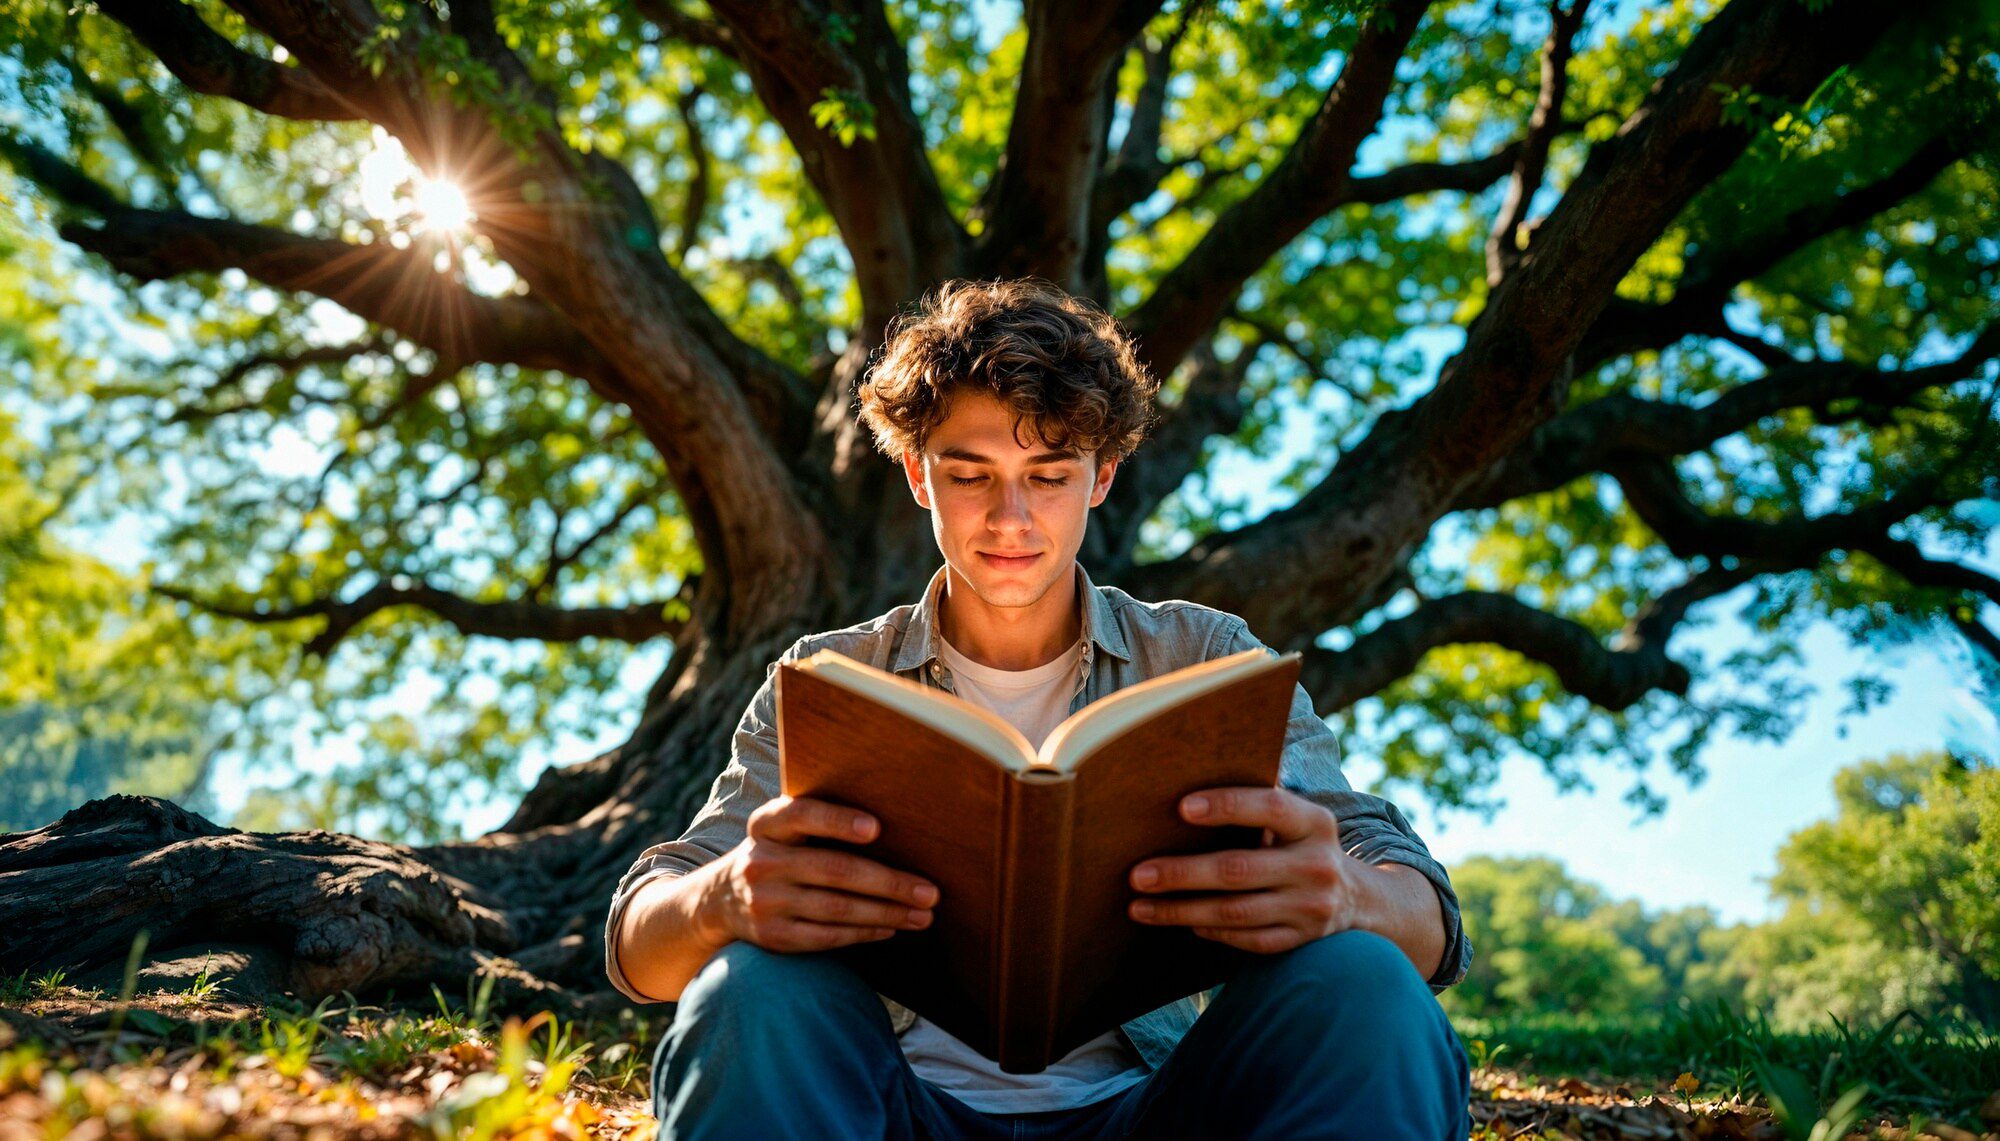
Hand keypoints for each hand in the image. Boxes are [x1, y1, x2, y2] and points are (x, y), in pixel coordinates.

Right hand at [700, 795, 941, 952]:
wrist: (719, 900)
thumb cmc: (777, 853)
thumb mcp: (781, 830)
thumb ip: (818, 819)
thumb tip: (893, 823)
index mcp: (766, 825)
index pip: (801, 815)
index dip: (837, 821)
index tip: (876, 828)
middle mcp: (761, 862)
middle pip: (834, 870)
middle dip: (889, 882)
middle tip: (930, 891)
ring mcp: (765, 902)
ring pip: (837, 909)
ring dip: (887, 912)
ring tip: (923, 914)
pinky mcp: (772, 937)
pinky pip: (827, 937)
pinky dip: (864, 933)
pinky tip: (892, 927)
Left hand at [1126, 786, 1361, 953]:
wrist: (1357, 899)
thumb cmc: (1301, 844)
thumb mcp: (1299, 817)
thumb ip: (1261, 800)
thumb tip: (1193, 775)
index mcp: (1314, 823)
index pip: (1270, 808)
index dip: (1227, 806)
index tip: (1181, 807)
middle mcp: (1317, 866)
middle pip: (1238, 869)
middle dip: (1182, 873)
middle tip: (1137, 874)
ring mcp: (1311, 909)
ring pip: (1234, 913)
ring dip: (1181, 911)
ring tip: (1139, 907)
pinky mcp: (1301, 941)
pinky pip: (1246, 940)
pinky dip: (1210, 932)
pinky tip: (1181, 922)